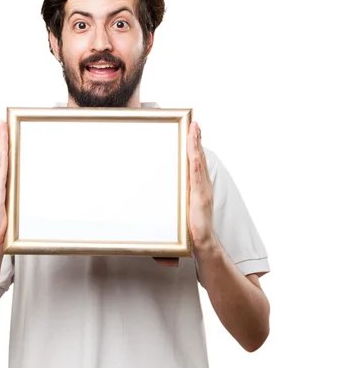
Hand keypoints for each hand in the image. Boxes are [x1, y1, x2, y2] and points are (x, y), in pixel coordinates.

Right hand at [0, 120, 8, 252]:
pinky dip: (1, 160)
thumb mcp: (11, 207)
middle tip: (2, 122)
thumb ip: (15, 196)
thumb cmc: (1, 227)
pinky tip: (3, 150)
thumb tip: (23, 188)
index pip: (0, 161)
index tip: (3, 131)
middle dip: (0, 139)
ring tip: (1, 129)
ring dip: (0, 144)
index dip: (1, 145)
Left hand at [187, 121, 216, 253]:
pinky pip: (197, 176)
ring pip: (198, 162)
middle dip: (197, 140)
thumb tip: (164, 194)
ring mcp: (202, 191)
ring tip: (194, 130)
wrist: (202, 244)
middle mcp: (203, 186)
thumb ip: (177, 201)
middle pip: (199, 158)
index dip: (195, 147)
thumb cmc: (191, 231)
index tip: (192, 132)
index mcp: (199, 188)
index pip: (197, 163)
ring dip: (196, 145)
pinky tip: (193, 151)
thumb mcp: (182, 211)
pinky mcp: (199, 197)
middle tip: (194, 123)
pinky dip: (196, 161)